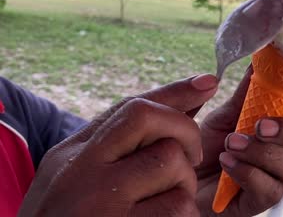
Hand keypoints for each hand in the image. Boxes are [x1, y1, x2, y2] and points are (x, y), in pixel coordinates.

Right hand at [19, 74, 217, 216]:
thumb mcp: (80, 177)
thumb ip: (119, 143)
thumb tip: (183, 104)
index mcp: (72, 154)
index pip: (128, 106)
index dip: (174, 91)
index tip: (208, 81)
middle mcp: (81, 170)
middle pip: (147, 117)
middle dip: (184, 130)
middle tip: (192, 157)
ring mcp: (101, 201)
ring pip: (170, 160)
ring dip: (184, 179)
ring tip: (167, 199)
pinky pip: (178, 205)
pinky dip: (182, 211)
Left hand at [196, 66, 282, 216]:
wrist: (182, 172)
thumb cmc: (209, 143)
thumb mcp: (226, 113)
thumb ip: (247, 92)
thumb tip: (260, 58)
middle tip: (260, 125)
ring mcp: (277, 180)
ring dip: (263, 151)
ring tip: (232, 143)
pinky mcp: (260, 202)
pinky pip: (270, 190)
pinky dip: (248, 172)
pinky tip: (226, 162)